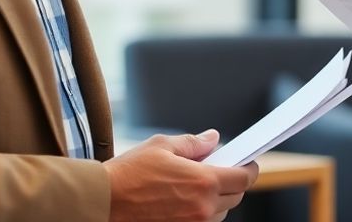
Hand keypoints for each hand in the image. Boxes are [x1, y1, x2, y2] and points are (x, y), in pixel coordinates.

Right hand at [103, 130, 260, 221]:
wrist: (102, 202)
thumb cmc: (128, 173)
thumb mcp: (161, 146)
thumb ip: (193, 143)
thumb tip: (212, 139)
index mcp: (203, 182)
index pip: (243, 178)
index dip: (249, 169)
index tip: (248, 164)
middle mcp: (202, 208)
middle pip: (235, 198)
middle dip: (232, 183)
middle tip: (220, 171)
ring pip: (219, 214)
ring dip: (216, 200)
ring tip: (197, 186)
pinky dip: (200, 213)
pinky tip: (184, 201)